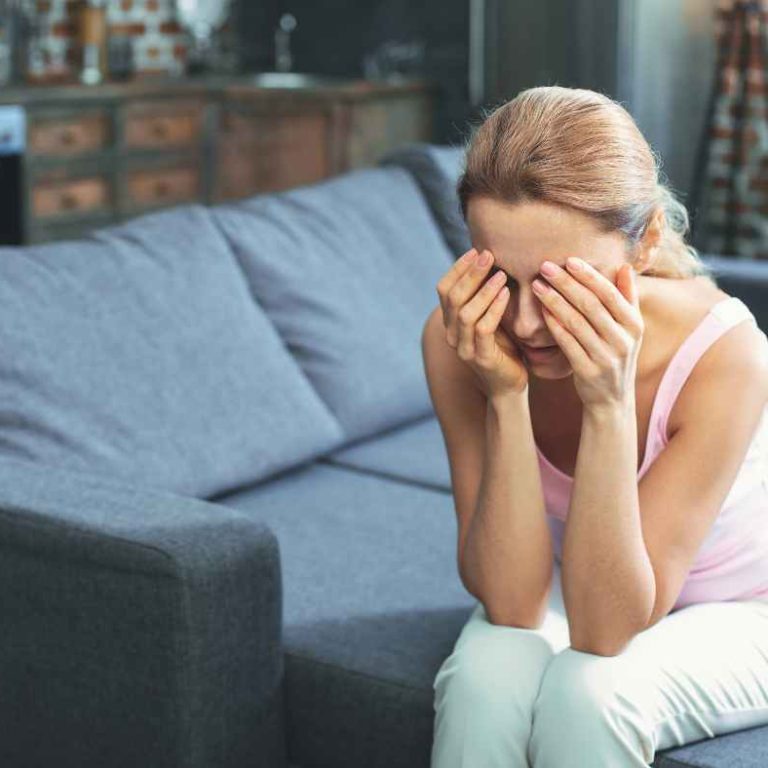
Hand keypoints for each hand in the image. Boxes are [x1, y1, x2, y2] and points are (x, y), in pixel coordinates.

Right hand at [436, 248, 528, 397]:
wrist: (509, 384)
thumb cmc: (503, 346)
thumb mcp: (491, 316)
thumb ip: (484, 295)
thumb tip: (489, 259)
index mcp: (450, 322)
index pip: (443, 289)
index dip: (457, 268)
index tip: (476, 250)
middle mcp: (451, 334)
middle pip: (453, 297)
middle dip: (471, 273)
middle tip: (489, 255)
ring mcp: (464, 348)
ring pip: (465, 313)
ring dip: (483, 290)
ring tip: (501, 274)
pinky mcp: (481, 358)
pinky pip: (483, 329)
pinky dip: (494, 308)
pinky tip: (506, 294)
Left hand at [532, 256, 643, 410]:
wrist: (612, 398)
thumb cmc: (616, 354)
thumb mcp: (630, 329)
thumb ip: (627, 297)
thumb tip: (625, 266)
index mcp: (634, 324)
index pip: (609, 294)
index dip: (589, 276)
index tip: (569, 260)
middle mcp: (623, 340)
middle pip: (591, 305)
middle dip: (566, 283)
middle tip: (545, 267)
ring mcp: (606, 357)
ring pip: (576, 322)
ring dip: (554, 301)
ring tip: (537, 286)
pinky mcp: (588, 370)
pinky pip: (567, 343)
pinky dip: (554, 325)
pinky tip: (541, 311)